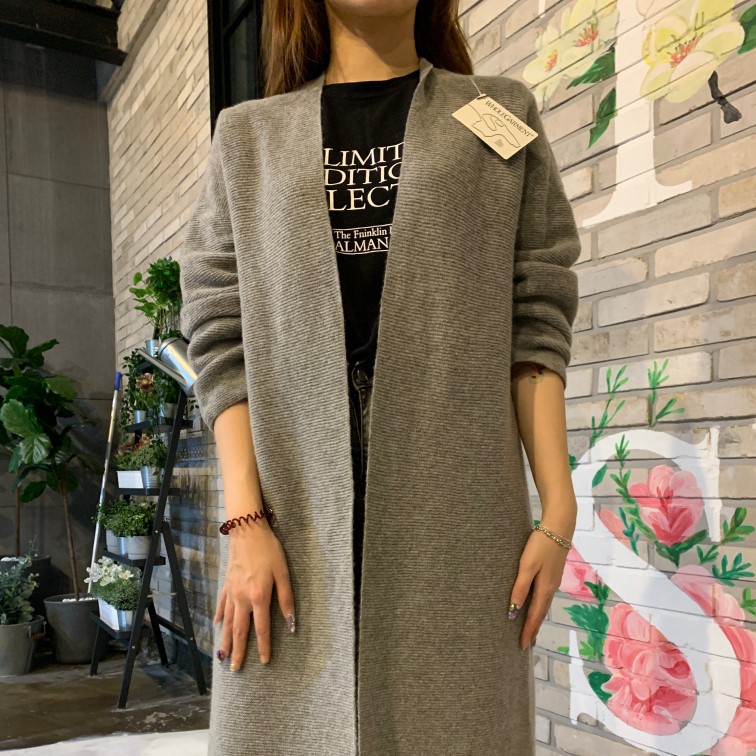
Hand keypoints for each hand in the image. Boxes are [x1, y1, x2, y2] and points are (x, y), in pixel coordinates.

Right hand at [214, 518, 294, 670]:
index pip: (261, 629)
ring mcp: (231, 592)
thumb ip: (286, 599)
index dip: (262, 647)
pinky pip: (222, 605)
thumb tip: (291, 624)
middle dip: (238, 652)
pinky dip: (220, 617)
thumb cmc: (269, 550)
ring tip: (223, 657)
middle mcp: (242, 599)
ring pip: (227, 623)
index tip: (263, 662)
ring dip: (225, 641)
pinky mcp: (226, 584)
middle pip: (239, 631)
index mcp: (259, 597)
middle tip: (235, 670)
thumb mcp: (283, 573)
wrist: (247, 531)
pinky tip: (218, 626)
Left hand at [508, 519, 573, 648]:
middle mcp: (551, 588)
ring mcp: (553, 580)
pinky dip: (539, 606)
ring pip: (544, 605)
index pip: (534, 615)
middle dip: (534, 628)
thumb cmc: (540, 546)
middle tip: (527, 643)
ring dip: (537, 618)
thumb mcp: (527, 566)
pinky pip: (545, 596)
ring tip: (531, 629)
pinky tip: (536, 605)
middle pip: (541, 613)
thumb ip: (521, 587)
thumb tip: (514, 610)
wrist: (559, 528)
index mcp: (545, 588)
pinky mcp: (553, 573)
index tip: (522, 646)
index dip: (528, 630)